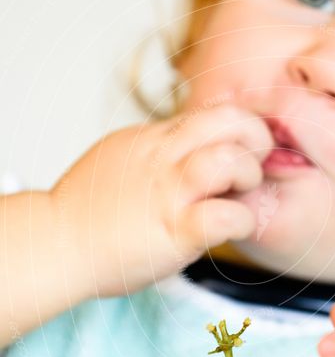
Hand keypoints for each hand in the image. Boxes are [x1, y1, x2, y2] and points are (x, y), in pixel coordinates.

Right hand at [49, 105, 272, 298]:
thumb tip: (188, 149)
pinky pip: (226, 216)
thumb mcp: (121, 157)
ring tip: (240, 195)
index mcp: (154, 139)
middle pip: (230, 120)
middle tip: (252, 166)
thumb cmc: (89, 211)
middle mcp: (165, 157)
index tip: (242, 151)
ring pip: (230, 159)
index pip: (213, 113)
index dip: (240, 128)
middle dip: (256, 139)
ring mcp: (171, 192)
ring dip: (249, 175)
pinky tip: (235, 228)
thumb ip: (157, 150)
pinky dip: (242, 221)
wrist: (57, 243)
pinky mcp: (176, 230)